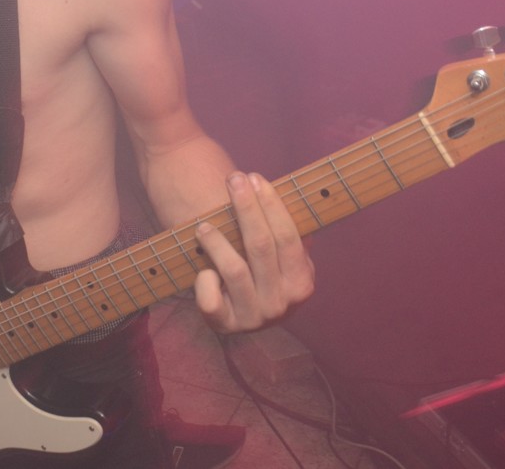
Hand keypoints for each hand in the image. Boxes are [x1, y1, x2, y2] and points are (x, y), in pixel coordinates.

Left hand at [193, 172, 313, 332]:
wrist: (244, 313)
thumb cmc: (264, 274)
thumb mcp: (284, 258)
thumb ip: (292, 233)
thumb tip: (301, 197)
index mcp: (302, 283)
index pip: (289, 237)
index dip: (271, 205)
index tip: (254, 179)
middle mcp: (281, 304)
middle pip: (261, 245)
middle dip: (246, 208)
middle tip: (233, 180)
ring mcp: (253, 318)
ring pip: (234, 270)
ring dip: (217, 241)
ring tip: (204, 224)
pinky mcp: (225, 326)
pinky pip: (211, 301)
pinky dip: (204, 281)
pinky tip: (202, 268)